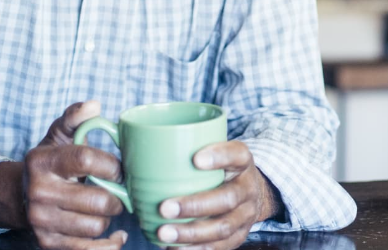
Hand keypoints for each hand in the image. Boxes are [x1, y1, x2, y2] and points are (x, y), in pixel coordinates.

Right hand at [24, 100, 127, 249]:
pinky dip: (108, 244)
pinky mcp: (47, 243)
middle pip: (96, 200)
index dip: (112, 165)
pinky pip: (88, 249)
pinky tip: (116, 234)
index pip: (85, 159)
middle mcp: (39, 192)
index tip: (120, 168)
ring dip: (109, 217)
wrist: (20, 196)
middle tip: (118, 190)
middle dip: (117, 196)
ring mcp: (41, 221)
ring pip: (95, 225)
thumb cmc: (50, 162)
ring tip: (107, 207)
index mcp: (43, 161)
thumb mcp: (59, 135)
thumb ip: (75, 117)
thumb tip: (94, 105)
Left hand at [155, 141, 280, 248]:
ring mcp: (246, 214)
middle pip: (227, 198)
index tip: (196, 159)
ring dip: (191, 232)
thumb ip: (188, 149)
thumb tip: (136, 147)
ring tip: (164, 233)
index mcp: (242, 161)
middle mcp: (248, 188)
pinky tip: (175, 247)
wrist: (252, 192)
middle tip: (165, 207)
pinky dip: (196, 249)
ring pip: (222, 227)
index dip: (219, 156)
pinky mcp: (240, 235)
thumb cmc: (222, 169)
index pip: (236, 154)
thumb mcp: (216, 152)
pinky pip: (220, 246)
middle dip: (195, 205)